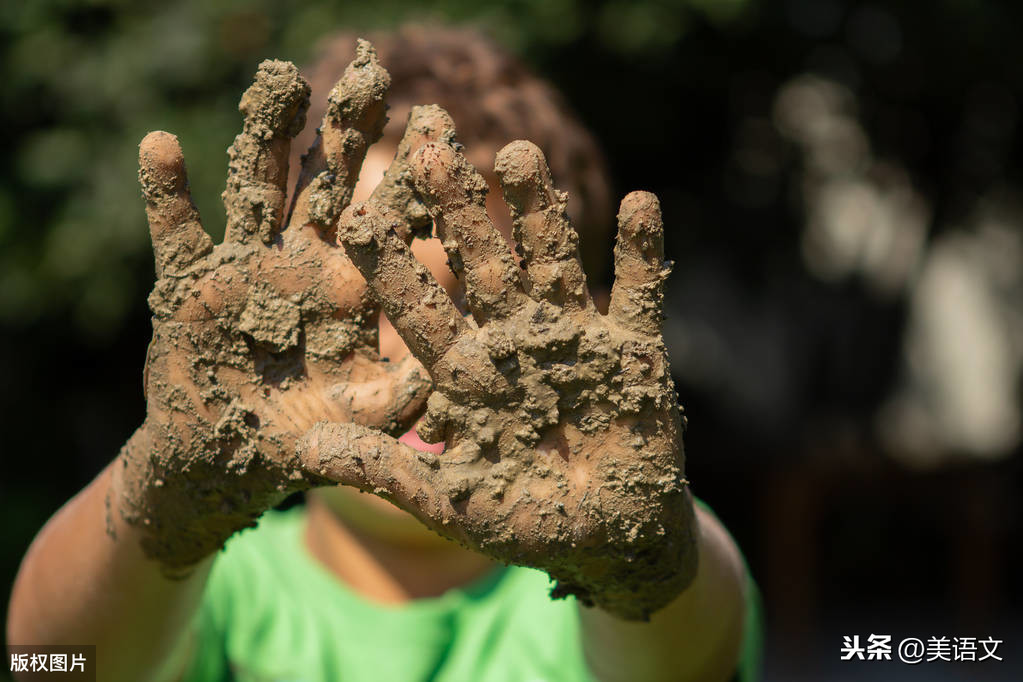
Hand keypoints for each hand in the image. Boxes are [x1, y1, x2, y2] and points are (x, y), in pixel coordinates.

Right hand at [115, 42, 447, 574]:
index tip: (438, 123)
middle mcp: (302, 260)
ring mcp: (246, 263)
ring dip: (265, 136)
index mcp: (353, 285)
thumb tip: (451, 377)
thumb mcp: (360, 419)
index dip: (413, 174)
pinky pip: (175, 232)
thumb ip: (401, 398)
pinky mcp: (189, 281)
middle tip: (370, 69)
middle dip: (347, 131)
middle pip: (329, 183)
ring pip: (257, 188)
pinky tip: (161, 146)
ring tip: (281, 79)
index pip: (388, 218)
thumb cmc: (304, 438)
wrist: (223, 455)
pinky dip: (166, 194)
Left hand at [302, 136, 697, 619]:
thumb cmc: (525, 521)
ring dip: (538, 212)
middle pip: (482, 264)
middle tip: (432, 149)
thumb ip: (385, 470)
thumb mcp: (449, 501)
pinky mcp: (634, 349)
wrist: (610, 538)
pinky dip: (640, 253)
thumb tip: (307, 446)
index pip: (419, 308)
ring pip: (553, 262)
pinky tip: (640, 200)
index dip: (390, 264)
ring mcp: (574, 338)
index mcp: (465, 371)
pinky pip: (640, 293)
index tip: (354, 216)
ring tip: (518, 153)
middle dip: (459, 211)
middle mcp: (514, 339)